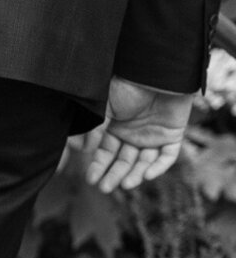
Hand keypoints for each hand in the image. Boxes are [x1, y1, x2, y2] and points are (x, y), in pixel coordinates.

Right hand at [82, 77, 193, 192]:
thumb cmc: (129, 83)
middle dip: (115, 175)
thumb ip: (95, 129)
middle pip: (124, 161)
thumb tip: (84, 151)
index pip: (106, 153)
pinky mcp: (173, 133)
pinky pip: (167, 156)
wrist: (157, 69)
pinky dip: (158, 167)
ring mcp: (154, 135)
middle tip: (106, 187)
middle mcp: (134, 134)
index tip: (91, 179)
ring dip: (135, 174)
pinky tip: (146, 175)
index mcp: (116, 127)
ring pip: (144, 162)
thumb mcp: (105, 107)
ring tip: (126, 184)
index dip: (99, 166)